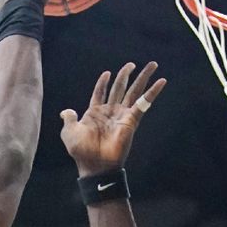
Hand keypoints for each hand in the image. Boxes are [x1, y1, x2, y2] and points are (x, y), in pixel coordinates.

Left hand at [60, 62, 166, 176]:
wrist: (94, 163)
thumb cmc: (81, 150)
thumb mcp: (69, 132)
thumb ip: (69, 119)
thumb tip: (65, 112)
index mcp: (95, 113)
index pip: (100, 93)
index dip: (103, 83)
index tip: (107, 73)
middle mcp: (110, 112)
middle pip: (120, 88)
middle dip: (126, 75)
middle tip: (132, 63)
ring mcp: (122, 115)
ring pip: (134, 91)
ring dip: (143, 77)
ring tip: (152, 64)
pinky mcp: (132, 120)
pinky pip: (144, 103)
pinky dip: (153, 92)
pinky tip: (161, 81)